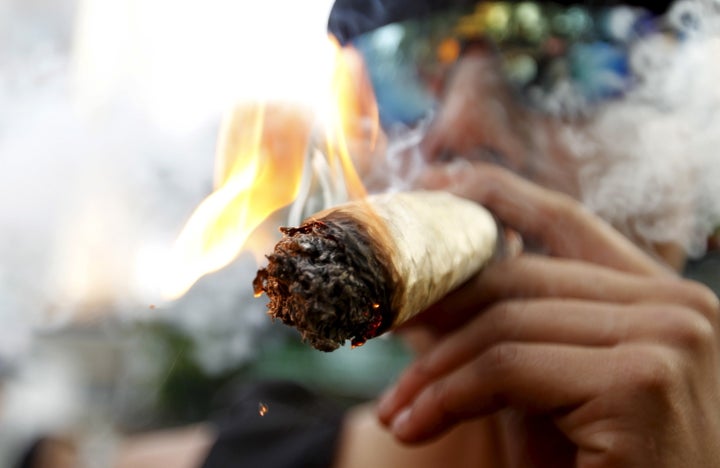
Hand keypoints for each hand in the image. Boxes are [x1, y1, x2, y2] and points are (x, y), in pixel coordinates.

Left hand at [378, 163, 719, 466]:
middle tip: (381, 330)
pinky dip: (446, 396)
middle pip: (520, 277)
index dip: (492, 196)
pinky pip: (506, 367)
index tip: (429, 193)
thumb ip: (510, 331)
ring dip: (434, 370)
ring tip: (396, 411)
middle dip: (438, 307)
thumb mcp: (545, 388)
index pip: (564, 222)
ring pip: (505, 322)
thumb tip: (432, 285)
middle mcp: (680, 306)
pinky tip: (414, 428)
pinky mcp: (642, 385)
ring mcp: (669, 339)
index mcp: (663, 298)